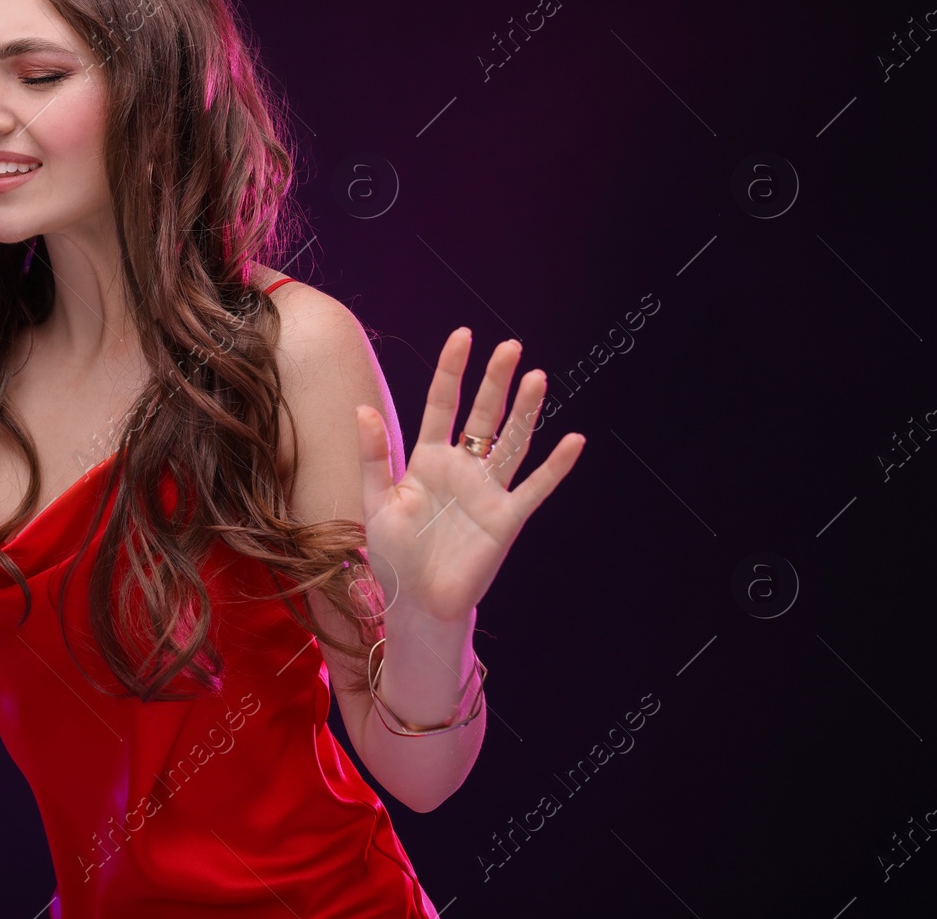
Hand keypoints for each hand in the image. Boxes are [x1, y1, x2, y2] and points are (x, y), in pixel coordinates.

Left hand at [356, 327, 584, 623]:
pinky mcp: (506, 518)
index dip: (451, 371)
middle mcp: (462, 468)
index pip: (441, 404)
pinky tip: (573, 440)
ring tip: (538, 377)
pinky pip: (534, 488)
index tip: (463, 336)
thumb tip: (363, 409)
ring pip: (511, 442)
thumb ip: (373, 457)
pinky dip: (555, 466)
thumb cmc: (395, 554)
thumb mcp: (376, 503)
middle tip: (511, 346)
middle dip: (495, 381)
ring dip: (525, 411)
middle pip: (483, 415)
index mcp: (427, 459)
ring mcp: (487, 491)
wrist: (418, 601)